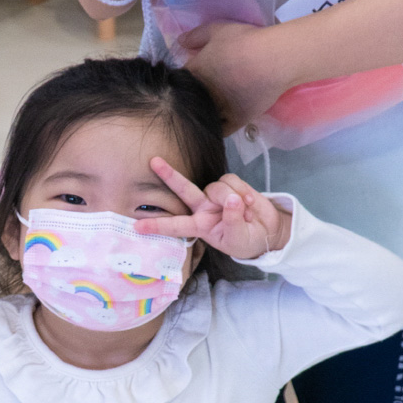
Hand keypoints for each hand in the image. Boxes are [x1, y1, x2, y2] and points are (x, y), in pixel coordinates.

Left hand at [136, 158, 288, 258]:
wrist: (267, 232)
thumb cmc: (246, 240)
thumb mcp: (238, 239)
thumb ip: (233, 221)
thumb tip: (232, 200)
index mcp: (200, 226)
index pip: (175, 225)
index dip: (157, 225)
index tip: (136, 227)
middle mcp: (203, 208)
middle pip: (184, 189)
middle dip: (169, 175)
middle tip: (154, 161)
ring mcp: (216, 195)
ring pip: (216, 187)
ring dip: (233, 199)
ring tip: (246, 215)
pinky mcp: (231, 184)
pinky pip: (232, 181)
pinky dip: (244, 192)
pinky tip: (251, 204)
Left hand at [177, 21, 283, 133]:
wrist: (272, 59)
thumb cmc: (244, 41)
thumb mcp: (217, 30)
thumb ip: (196, 36)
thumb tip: (180, 42)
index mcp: (194, 73)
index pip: (179, 81)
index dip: (186, 79)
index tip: (196, 75)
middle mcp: (202, 95)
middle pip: (189, 102)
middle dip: (194, 97)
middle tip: (207, 90)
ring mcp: (219, 110)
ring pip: (204, 117)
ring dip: (205, 114)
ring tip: (214, 107)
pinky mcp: (236, 120)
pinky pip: (221, 130)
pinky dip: (218, 128)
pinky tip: (220, 122)